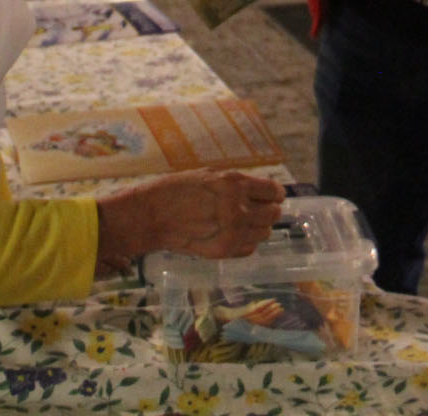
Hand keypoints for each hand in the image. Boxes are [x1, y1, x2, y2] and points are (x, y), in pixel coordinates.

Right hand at [94, 170, 285, 272]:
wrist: (152, 216)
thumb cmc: (178, 189)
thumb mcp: (211, 175)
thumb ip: (238, 183)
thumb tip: (262, 190)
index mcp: (235, 184)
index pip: (274, 192)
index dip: (274, 194)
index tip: (271, 196)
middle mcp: (238, 209)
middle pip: (274, 214)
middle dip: (268, 210)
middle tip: (257, 209)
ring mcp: (232, 232)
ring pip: (265, 233)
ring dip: (258, 227)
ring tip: (242, 222)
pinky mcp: (224, 250)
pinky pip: (250, 248)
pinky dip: (246, 242)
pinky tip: (232, 235)